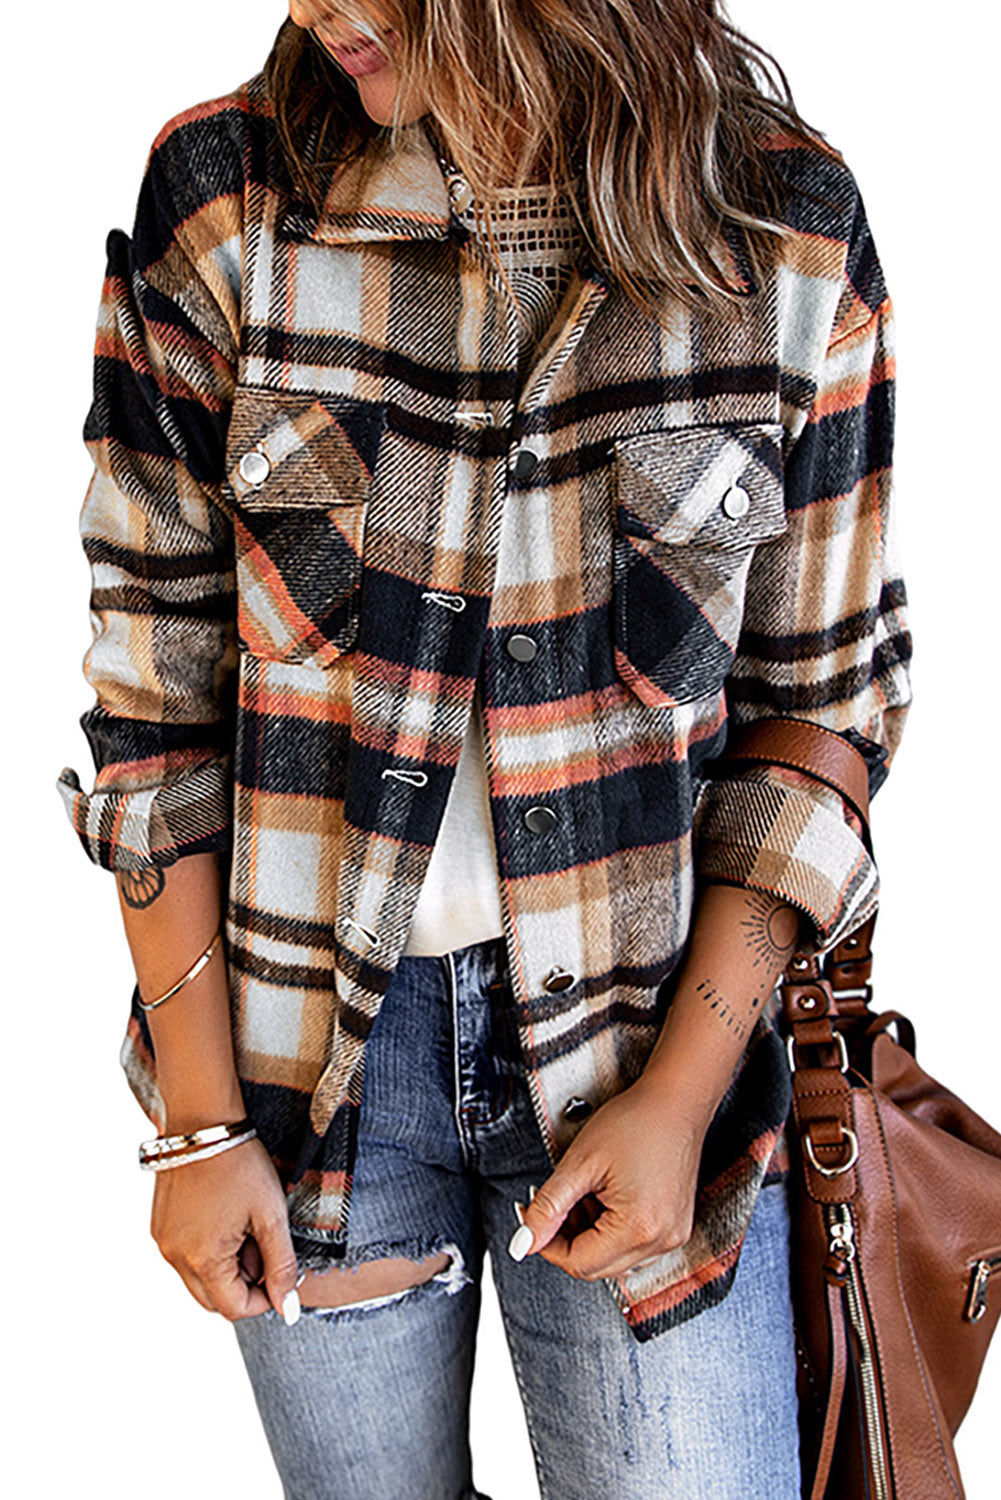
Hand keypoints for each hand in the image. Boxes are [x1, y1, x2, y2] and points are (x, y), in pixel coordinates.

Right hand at [150, 1136, 299, 1321]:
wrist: (204, 1121)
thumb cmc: (241, 1164)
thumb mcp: (271, 1215)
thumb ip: (281, 1266)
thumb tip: (288, 1309)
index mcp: (202, 1259)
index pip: (234, 1309)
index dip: (264, 1299)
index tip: (281, 1272)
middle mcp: (174, 1257)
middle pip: (213, 1299)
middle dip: (244, 1284)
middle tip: (264, 1245)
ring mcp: (163, 1242)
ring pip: (199, 1279)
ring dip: (227, 1267)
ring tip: (246, 1224)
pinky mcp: (160, 1227)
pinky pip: (186, 1256)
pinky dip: (209, 1250)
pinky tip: (226, 1217)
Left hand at [514, 1077, 708, 1281]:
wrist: (677, 1101)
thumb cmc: (635, 1122)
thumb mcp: (580, 1162)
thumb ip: (548, 1207)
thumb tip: (524, 1243)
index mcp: (638, 1228)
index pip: (578, 1263)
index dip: (546, 1244)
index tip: (531, 1218)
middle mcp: (661, 1241)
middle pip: (596, 1266)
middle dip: (566, 1238)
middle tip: (552, 1203)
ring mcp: (671, 1236)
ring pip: (612, 1257)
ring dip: (587, 1234)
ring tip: (582, 1192)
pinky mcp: (674, 1227)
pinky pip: (632, 1244)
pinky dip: (609, 1228)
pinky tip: (603, 1196)